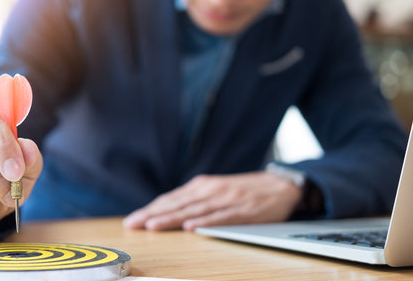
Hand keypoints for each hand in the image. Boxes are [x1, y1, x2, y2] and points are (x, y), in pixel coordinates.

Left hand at [123, 172, 301, 230]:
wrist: (280, 185)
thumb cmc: (243, 190)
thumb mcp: (216, 189)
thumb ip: (194, 199)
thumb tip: (168, 211)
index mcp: (202, 186)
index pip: (170, 199)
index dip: (150, 209)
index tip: (132, 220)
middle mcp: (210, 190)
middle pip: (177, 204)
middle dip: (153, 214)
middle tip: (133, 224)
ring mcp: (226, 199)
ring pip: (194, 210)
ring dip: (172, 218)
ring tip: (154, 226)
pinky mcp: (243, 210)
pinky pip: (221, 217)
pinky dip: (205, 222)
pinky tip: (191, 227)